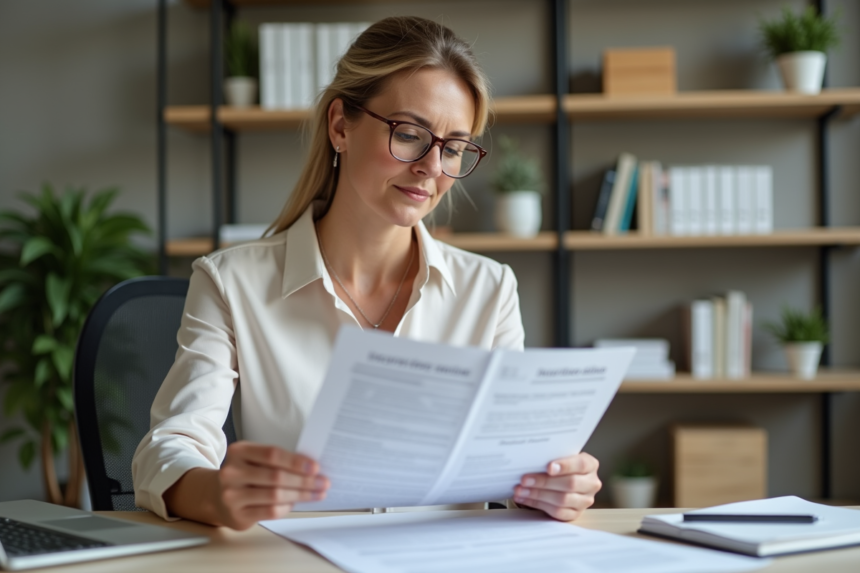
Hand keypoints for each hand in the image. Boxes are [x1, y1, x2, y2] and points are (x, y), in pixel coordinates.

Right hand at [213, 441, 328, 529]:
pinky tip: (295, 503)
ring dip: (301, 495)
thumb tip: (312, 468)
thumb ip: (277, 461)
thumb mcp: (254, 460)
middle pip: (276, 476)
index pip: (272, 454)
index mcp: (239, 451)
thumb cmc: (245, 475)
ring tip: (317, 493)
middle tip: (323, 482)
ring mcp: (232, 495)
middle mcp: (232, 472)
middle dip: (304, 481)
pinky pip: (270, 511)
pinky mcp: (237, 515)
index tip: (315, 467)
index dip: (296, 461)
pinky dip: (286, 507)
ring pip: (275, 495)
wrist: (216, 496)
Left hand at [513, 452, 600, 521]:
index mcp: (590, 465)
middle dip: (544, 482)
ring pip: (562, 500)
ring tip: (521, 490)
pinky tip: (525, 498)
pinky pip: (557, 512)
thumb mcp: (561, 456)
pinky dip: (538, 504)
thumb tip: (531, 459)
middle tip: (525, 480)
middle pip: (570, 484)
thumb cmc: (561, 465)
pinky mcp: (575, 514)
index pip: (581, 464)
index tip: (548, 467)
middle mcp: (591, 483)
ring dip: (538, 495)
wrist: (565, 477)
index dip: (565, 466)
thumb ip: (552, 457)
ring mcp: (585, 501)